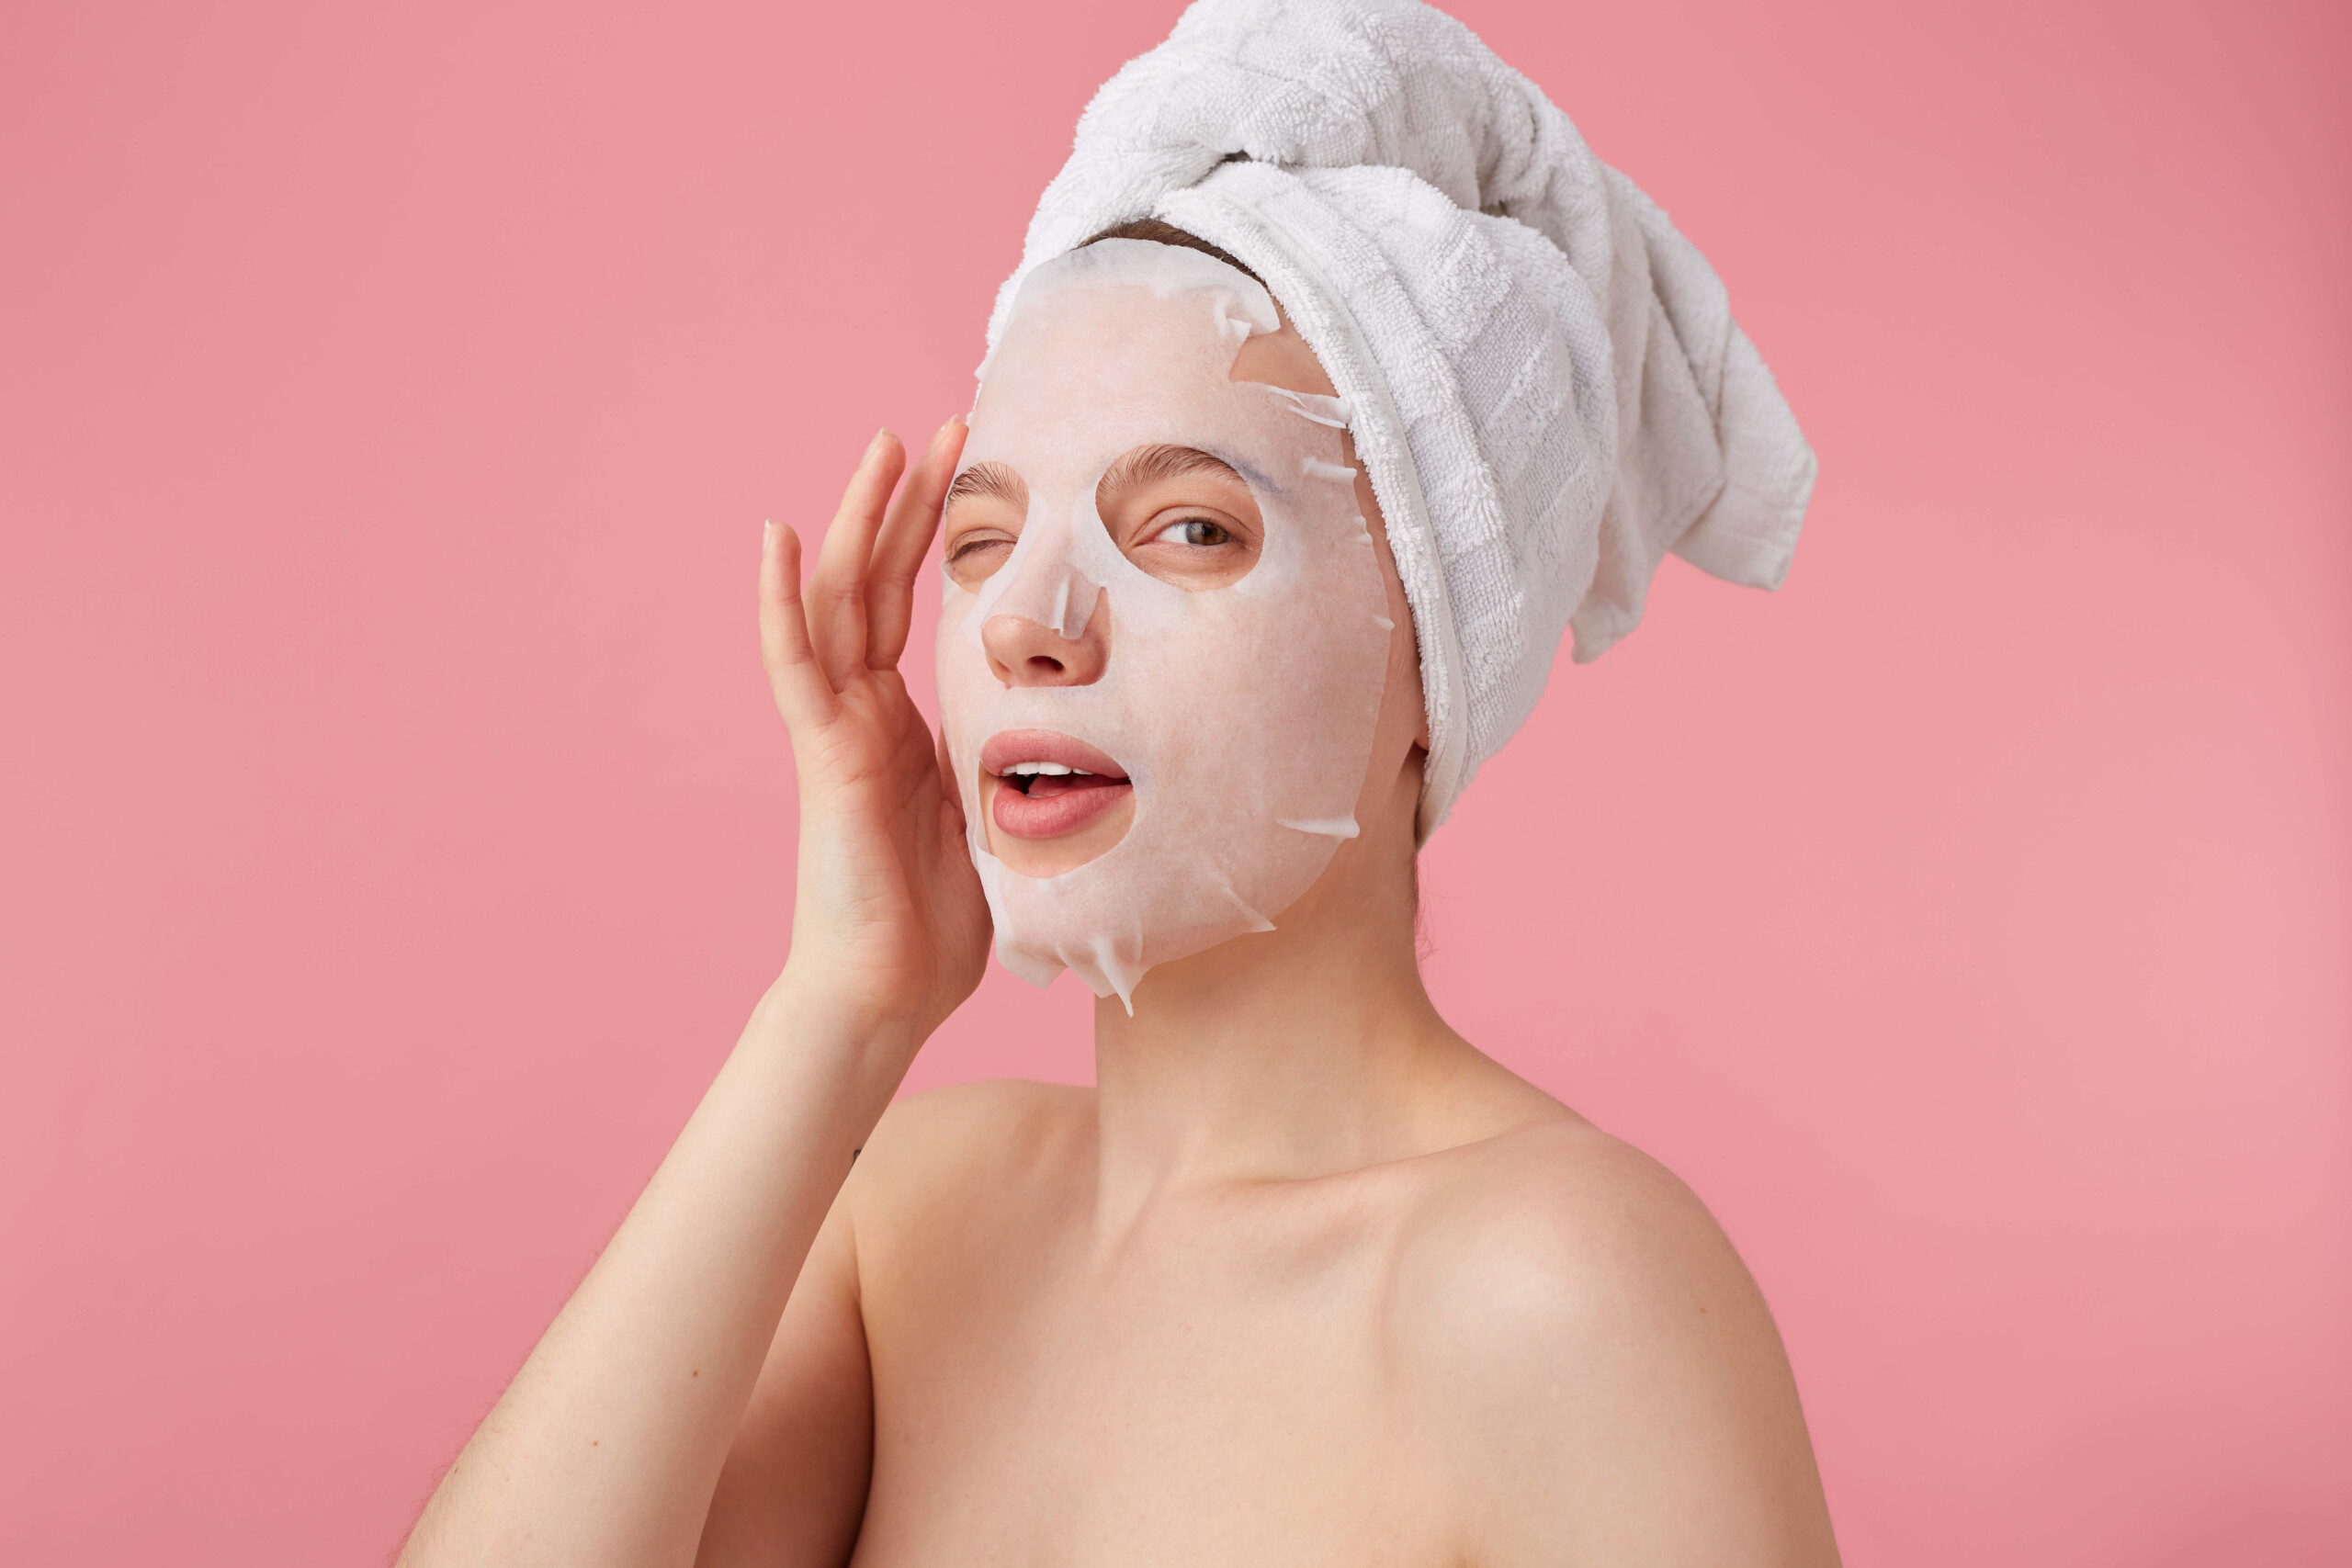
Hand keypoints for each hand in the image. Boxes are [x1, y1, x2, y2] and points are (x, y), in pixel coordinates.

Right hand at [761, 421, 988, 1045]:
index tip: (979, 474)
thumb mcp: (1003, 818)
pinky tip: (778, 536)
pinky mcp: (823, 755)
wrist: (891, 993)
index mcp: (908, 724)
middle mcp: (867, 712)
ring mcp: (839, 728)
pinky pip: (795, 665)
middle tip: (946, 428)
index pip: (918, 607)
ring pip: (842, 600)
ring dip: (863, 521)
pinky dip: (780, 600)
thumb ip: (1021, 765)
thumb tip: (1095, 735)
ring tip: (885, 447)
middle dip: (912, 504)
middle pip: (881, 583)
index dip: (941, 539)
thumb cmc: (944, 924)